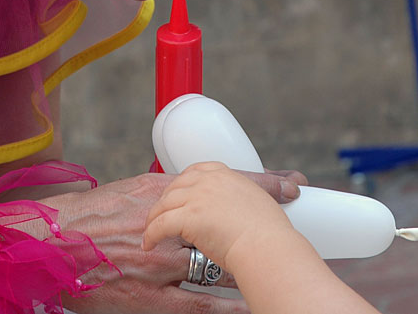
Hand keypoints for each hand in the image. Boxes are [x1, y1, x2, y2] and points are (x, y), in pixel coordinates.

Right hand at [50, 168, 297, 313]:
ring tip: (280, 264)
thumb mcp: (132, 190)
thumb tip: (199, 184)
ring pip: (218, 267)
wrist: (50, 244)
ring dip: (248, 265)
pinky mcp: (149, 298)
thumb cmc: (90, 216)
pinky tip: (248, 308)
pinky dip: (225, 307)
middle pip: (228, 227)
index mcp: (163, 194)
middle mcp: (167, 226)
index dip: (261, 186)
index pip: (223, 187)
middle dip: (262, 226)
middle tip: (294, 223)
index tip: (293, 185)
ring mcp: (160, 264)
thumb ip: (168, 190)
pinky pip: (197, 305)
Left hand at [142, 162, 302, 276]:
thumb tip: (248, 205)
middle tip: (159, 216)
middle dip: (165, 201)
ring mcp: (197, 197)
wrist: (267, 246)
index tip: (179, 195)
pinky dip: (151, 234)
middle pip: (175, 186)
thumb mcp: (260, 202)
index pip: (195, 171)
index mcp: (225, 175)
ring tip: (150, 231)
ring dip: (154, 218)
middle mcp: (208, 181)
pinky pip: (160, 224)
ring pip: (163, 204)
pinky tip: (149, 243)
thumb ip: (247, 198)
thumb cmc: (268, 233)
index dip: (183, 184)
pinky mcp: (188, 217)